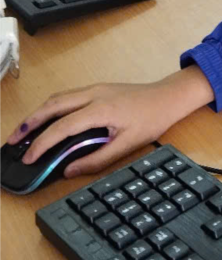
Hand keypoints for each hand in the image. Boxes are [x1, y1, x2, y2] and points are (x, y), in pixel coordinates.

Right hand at [4, 65, 213, 177]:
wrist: (168, 97)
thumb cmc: (151, 118)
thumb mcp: (126, 145)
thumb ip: (96, 159)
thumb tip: (69, 170)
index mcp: (100, 109)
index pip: (61, 127)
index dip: (41, 144)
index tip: (28, 158)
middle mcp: (93, 94)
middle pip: (51, 106)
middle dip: (28, 123)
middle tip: (12, 141)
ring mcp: (94, 88)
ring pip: (57, 98)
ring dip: (37, 113)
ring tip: (23, 131)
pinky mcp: (97, 89)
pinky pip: (67, 96)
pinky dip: (50, 107)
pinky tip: (45, 119)